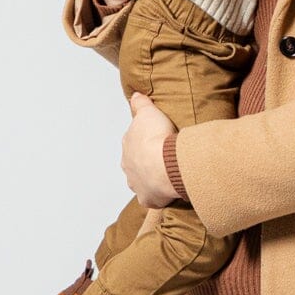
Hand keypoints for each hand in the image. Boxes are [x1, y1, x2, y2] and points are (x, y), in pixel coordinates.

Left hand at [122, 91, 179, 207]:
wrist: (165, 164)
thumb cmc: (157, 138)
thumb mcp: (148, 112)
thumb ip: (140, 104)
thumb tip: (135, 96)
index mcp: (127, 145)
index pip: (133, 142)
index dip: (144, 140)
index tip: (156, 140)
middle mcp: (128, 166)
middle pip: (135, 163)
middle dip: (145, 161)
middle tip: (162, 158)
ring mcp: (136, 184)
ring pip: (140, 181)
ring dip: (150, 179)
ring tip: (165, 175)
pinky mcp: (147, 199)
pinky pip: (151, 198)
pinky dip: (157, 196)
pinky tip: (166, 193)